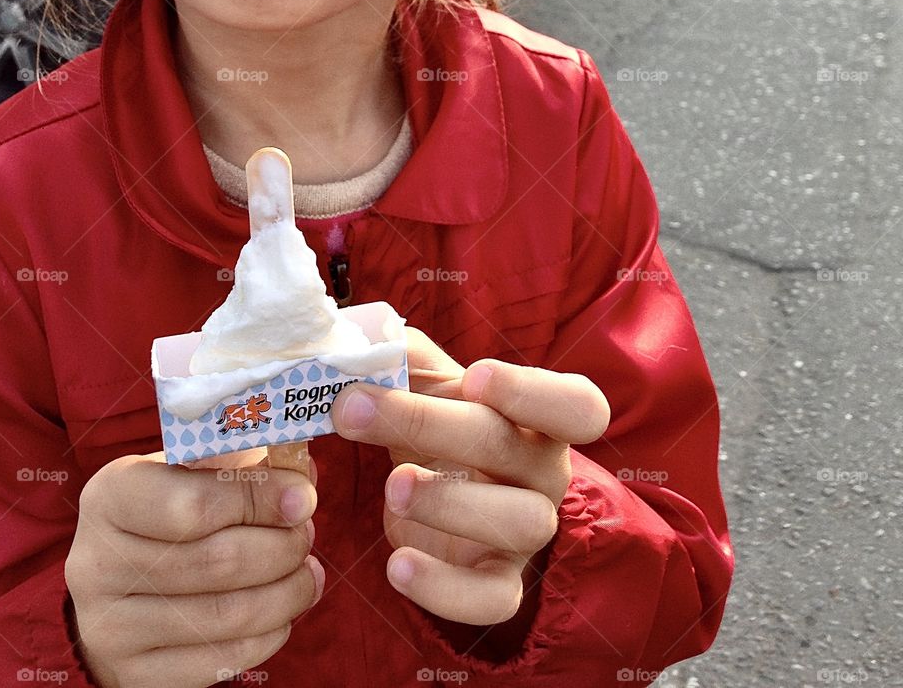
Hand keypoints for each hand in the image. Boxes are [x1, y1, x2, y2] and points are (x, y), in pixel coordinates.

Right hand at [65, 448, 323, 687]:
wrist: (117, 583)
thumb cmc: (169, 511)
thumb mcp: (192, 471)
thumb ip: (245, 466)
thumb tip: (301, 481)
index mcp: (111, 497)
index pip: (196, 505)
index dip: (261, 499)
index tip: (303, 497)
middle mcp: (98, 564)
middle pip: (221, 561)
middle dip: (283, 546)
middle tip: (304, 534)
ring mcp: (111, 628)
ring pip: (231, 615)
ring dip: (288, 590)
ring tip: (305, 569)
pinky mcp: (135, 676)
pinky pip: (224, 660)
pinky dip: (271, 632)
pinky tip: (283, 608)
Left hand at [330, 328, 609, 625]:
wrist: (435, 494)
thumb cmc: (438, 423)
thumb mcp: (424, 382)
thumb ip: (400, 354)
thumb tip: (363, 335)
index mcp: (538, 416)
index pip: (577, 405)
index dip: (532, 391)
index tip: (475, 376)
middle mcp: (545, 471)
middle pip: (511, 448)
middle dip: (429, 424)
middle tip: (356, 409)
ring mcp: (528, 531)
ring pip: (519, 522)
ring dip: (448, 502)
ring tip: (391, 487)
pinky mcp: (499, 581)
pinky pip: (492, 599)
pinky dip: (445, 589)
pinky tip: (396, 566)